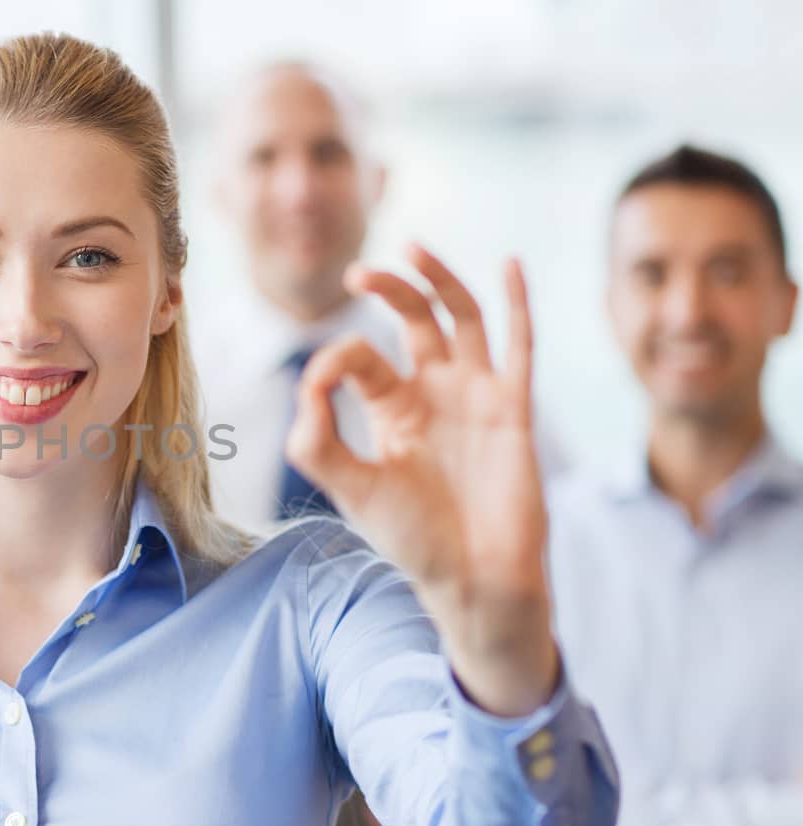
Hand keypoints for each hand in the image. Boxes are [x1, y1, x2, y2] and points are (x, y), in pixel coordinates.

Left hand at [286, 244, 558, 716]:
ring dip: (439, 281)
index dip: (336, 358)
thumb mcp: (350, 488)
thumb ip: (316, 440)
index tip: (320, 382)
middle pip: (414, 320)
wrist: (473, 578)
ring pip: (462, 319)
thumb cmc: (412, 540)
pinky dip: (516, 304)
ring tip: (412, 247)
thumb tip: (306, 383)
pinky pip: (519, 346)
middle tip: (357, 270)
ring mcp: (477, 397)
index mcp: (392, 409)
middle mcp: (435, 394)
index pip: (362, 358)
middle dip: (388, 289)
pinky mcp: (514, 408)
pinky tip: (508, 265)